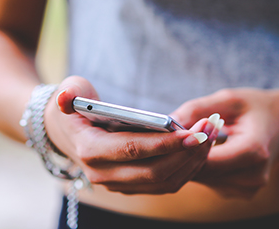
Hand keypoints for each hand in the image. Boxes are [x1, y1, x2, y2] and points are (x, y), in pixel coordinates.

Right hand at [44, 76, 217, 194]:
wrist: (66, 132)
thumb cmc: (75, 107)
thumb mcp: (69, 91)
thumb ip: (69, 93)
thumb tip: (66, 98)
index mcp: (90, 151)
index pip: (133, 150)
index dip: (165, 144)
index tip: (193, 132)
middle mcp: (103, 175)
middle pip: (154, 172)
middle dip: (186, 152)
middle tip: (210, 130)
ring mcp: (118, 184)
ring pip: (164, 182)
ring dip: (192, 162)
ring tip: (211, 136)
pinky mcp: (132, 186)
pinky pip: (165, 184)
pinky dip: (186, 169)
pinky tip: (200, 148)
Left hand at [171, 88, 278, 198]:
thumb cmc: (255, 107)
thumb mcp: (228, 98)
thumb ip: (196, 110)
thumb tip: (166, 122)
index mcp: (253, 151)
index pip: (206, 160)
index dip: (183, 148)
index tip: (167, 134)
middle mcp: (254, 176)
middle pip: (202, 172)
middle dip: (182, 155)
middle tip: (168, 136)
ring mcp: (249, 188)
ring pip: (203, 179)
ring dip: (189, 162)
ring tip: (185, 140)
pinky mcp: (242, 193)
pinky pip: (210, 182)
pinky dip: (200, 167)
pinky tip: (200, 151)